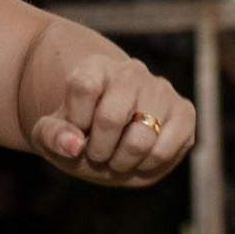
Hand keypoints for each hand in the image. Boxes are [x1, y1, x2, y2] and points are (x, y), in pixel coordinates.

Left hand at [30, 51, 192, 185]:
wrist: (111, 139)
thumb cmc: (79, 135)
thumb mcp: (50, 135)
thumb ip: (51, 135)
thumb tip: (74, 144)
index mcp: (95, 67)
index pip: (83, 86)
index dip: (75, 121)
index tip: (76, 131)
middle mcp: (131, 71)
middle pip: (110, 118)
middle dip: (98, 150)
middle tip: (96, 154)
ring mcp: (161, 90)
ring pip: (140, 141)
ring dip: (122, 162)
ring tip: (117, 158)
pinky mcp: (184, 112)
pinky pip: (164, 151)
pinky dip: (146, 166)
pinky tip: (139, 159)